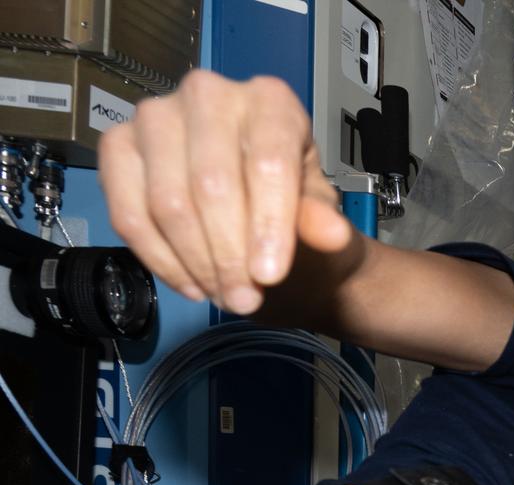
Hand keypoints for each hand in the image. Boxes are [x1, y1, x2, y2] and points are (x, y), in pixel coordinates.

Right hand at [98, 71, 354, 314]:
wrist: (259, 219)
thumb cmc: (295, 211)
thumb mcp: (321, 218)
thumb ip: (322, 222)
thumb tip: (331, 232)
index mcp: (270, 101)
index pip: (267, 163)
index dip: (268, 225)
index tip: (270, 276)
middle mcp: (208, 94)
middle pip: (211, 185)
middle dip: (228, 255)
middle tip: (245, 298)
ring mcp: (156, 116)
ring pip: (167, 204)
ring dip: (196, 263)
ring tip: (225, 294)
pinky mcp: (117, 146)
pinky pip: (128, 214)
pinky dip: (160, 260)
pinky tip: (192, 284)